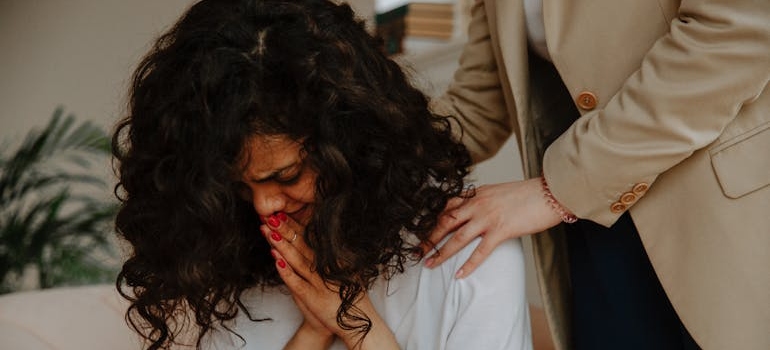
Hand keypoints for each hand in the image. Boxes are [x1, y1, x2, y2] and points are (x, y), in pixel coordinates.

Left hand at [263, 213, 398, 349]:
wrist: (356, 322)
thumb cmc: (346, 295)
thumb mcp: (344, 270)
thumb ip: (330, 255)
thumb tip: (319, 236)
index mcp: (333, 259)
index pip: (311, 238)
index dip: (295, 225)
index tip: (281, 213)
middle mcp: (327, 268)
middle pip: (303, 245)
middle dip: (285, 229)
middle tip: (270, 215)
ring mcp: (321, 282)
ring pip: (298, 260)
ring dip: (282, 245)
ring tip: (268, 231)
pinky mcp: (314, 298)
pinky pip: (297, 282)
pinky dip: (286, 271)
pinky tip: (276, 260)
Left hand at [422, 177, 562, 277]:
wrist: (549, 193)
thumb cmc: (527, 194)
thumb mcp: (498, 192)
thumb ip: (484, 201)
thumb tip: (474, 212)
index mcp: (476, 194)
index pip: (448, 207)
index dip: (433, 221)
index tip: (423, 232)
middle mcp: (477, 204)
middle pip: (445, 222)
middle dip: (429, 238)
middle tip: (417, 251)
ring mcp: (488, 218)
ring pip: (457, 238)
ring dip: (441, 253)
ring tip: (429, 264)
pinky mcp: (501, 230)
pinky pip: (480, 251)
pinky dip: (468, 265)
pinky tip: (459, 275)